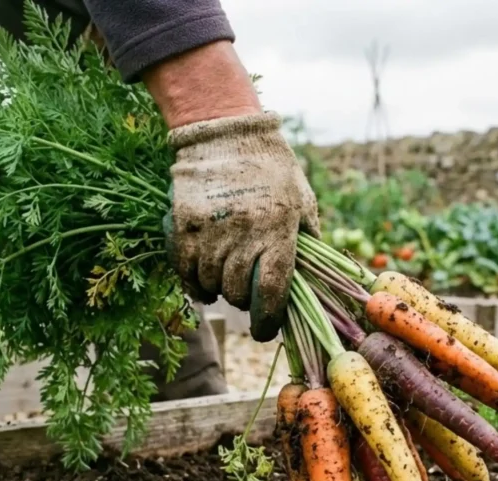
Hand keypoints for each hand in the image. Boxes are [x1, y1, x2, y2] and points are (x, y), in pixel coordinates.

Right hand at [163, 111, 320, 341]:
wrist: (224, 132)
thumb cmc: (272, 167)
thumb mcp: (302, 200)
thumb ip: (309, 241)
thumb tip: (316, 279)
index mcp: (278, 231)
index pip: (271, 292)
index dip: (267, 319)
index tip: (264, 330)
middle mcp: (243, 235)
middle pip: (238, 292)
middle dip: (244, 299)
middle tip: (247, 289)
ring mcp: (209, 232)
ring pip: (211, 284)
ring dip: (219, 287)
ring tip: (226, 272)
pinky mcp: (182, 226)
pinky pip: (184, 271)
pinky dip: (193, 281)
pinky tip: (202, 276)